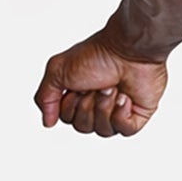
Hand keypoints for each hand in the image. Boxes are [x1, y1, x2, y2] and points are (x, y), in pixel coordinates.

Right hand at [34, 34, 167, 136]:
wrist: (129, 49)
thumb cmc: (98, 54)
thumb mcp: (58, 71)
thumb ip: (44, 97)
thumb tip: (47, 121)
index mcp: (79, 94)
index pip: (67, 118)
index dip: (70, 106)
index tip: (78, 86)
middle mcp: (98, 103)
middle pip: (83, 127)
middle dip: (88, 107)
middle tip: (97, 86)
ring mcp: (118, 110)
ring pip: (103, 131)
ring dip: (104, 107)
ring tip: (112, 88)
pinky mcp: (136, 115)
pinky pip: (124, 130)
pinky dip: (121, 114)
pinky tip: (125, 97)